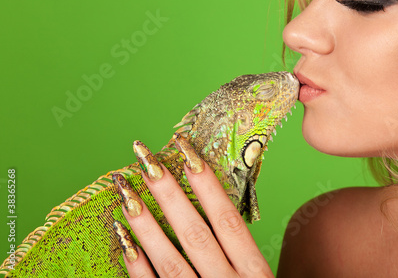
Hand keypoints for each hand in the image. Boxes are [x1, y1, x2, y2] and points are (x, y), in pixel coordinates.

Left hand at [112, 137, 273, 277]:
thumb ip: (240, 251)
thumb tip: (215, 205)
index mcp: (254, 273)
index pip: (227, 219)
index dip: (206, 183)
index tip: (185, 150)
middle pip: (196, 233)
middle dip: (169, 193)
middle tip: (144, 158)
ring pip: (171, 261)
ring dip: (146, 225)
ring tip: (125, 193)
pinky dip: (138, 267)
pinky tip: (124, 241)